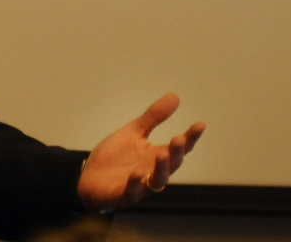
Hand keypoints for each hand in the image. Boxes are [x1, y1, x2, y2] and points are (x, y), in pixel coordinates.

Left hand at [76, 93, 204, 212]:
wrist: (90, 178)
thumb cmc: (116, 156)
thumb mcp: (133, 132)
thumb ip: (153, 117)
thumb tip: (175, 96)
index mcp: (156, 156)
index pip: (178, 148)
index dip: (191, 137)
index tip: (200, 124)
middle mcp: (153, 172)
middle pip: (171, 165)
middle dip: (176, 153)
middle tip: (179, 139)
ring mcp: (139, 185)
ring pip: (157, 181)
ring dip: (161, 169)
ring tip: (162, 154)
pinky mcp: (122, 195)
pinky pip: (132, 192)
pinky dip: (135, 184)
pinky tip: (136, 174)